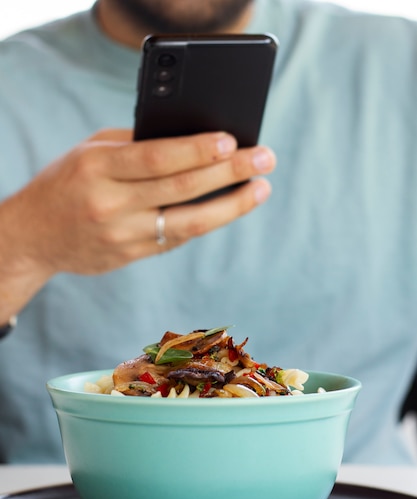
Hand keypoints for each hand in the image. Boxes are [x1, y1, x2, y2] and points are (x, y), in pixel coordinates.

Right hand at [0, 129, 274, 318]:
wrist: (34, 236)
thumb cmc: (67, 183)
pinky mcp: (131, 256)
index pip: (156, 157)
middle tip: (265, 158)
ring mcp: (122, 236)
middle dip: (230, 172)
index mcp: (97, 168)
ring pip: (188, 223)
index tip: (233, 139)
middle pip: (181, 189)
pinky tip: (229, 207)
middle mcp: (110, 204)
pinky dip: (206, 221)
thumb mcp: (90, 152)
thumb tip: (193, 142)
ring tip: (260, 189)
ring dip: (232, 206)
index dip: (197, 149)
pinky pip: (177, 238)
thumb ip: (135, 146)